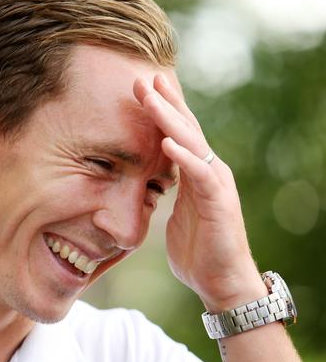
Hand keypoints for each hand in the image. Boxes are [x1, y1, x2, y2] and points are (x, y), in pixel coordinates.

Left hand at [133, 75, 265, 311]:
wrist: (221, 283)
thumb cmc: (197, 251)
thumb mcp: (173, 215)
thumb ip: (162, 195)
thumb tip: (140, 186)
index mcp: (195, 173)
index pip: (177, 134)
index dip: (162, 110)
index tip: (142, 87)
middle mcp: (208, 172)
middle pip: (185, 129)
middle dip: (165, 102)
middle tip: (144, 77)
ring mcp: (216, 185)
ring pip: (192, 144)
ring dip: (170, 119)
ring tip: (151, 97)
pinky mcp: (219, 204)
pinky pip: (201, 175)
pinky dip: (185, 157)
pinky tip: (167, 143)